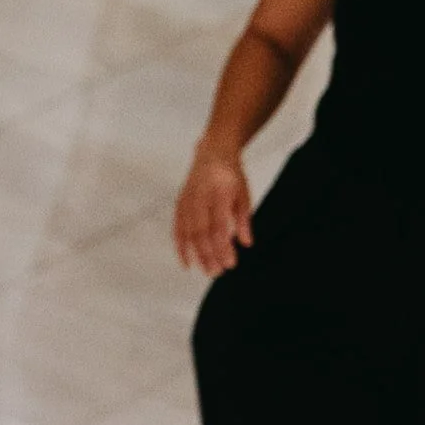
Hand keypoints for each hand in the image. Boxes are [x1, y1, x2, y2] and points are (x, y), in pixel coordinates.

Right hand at [174, 146, 253, 275]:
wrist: (213, 152)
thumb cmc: (231, 175)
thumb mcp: (244, 194)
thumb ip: (243, 220)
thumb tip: (246, 243)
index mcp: (218, 193)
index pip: (219, 227)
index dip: (223, 248)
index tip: (230, 264)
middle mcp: (200, 198)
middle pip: (201, 234)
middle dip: (209, 255)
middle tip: (217, 272)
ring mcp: (187, 201)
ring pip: (188, 234)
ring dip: (197, 255)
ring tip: (207, 270)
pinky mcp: (179, 205)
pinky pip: (178, 230)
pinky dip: (181, 248)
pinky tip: (187, 263)